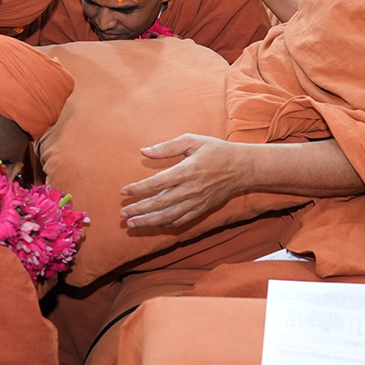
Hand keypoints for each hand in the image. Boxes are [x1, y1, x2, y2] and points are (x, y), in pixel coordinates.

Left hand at [119, 135, 245, 226]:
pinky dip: (166, 224)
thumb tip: (144, 151)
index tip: (124, 191)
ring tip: (133, 224)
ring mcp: (196, 202)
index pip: (156, 183)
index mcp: (186, 171)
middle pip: (159, 204)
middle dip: (139, 210)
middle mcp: (190, 190)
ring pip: (168, 216)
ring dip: (149, 221)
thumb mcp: (192, 141)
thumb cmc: (216, 151)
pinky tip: (155, 224)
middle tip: (123, 214)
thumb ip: (167, 147)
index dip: (138, 189)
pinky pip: (181, 220)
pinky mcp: (202, 209)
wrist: (242, 168)